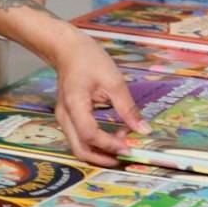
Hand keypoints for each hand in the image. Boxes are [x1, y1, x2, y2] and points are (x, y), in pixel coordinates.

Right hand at [52, 28, 146, 166]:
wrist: (67, 48)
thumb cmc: (89, 59)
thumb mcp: (113, 81)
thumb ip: (128, 108)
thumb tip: (143, 130)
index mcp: (74, 105)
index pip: (90, 135)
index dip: (110, 145)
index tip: (130, 147)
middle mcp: (65, 117)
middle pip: (80, 150)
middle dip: (103, 158)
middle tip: (126, 155)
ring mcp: (64, 118)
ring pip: (79, 147)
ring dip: (101, 152)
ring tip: (123, 144)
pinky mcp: (68, 118)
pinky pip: (80, 138)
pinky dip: (97, 143)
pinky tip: (114, 135)